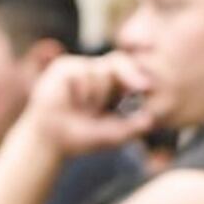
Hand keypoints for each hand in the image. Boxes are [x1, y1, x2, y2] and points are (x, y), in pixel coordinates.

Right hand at [23, 54, 154, 155]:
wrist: (52, 141)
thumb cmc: (81, 138)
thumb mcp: (111, 136)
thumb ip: (131, 129)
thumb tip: (151, 120)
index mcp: (112, 87)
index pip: (129, 72)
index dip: (139, 75)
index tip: (147, 86)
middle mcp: (97, 74)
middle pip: (119, 62)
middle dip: (129, 74)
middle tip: (143, 85)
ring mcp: (81, 69)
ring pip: (100, 71)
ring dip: (96, 95)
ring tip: (84, 109)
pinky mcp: (64, 68)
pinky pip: (82, 72)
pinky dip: (82, 91)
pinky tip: (73, 102)